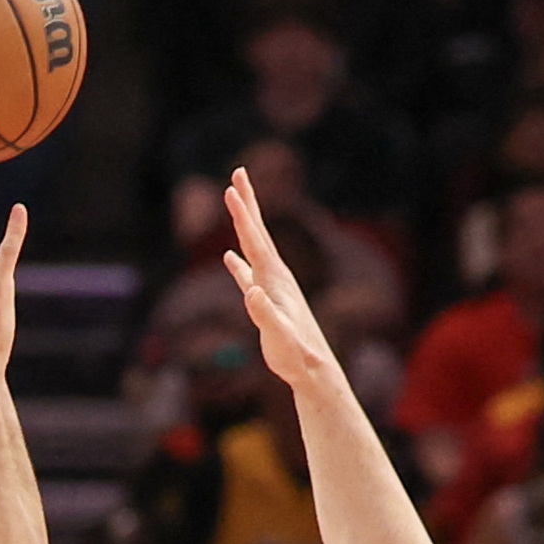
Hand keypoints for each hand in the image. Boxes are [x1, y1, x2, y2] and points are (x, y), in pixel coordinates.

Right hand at [223, 167, 341, 391]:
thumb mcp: (279, 335)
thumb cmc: (297, 356)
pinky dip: (238, 265)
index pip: (255, 239)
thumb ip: (264, 313)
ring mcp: (272, 289)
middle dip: (247, 203)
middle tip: (238, 172)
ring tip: (235, 203)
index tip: (230, 187)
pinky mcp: (267, 304)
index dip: (242, 214)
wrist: (314, 371)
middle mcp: (276, 277)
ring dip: (243, 225)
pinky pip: (248, 276)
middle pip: (257, 233)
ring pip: (253, 249)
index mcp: (275, 279)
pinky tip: (229, 258)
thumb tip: (251, 290)